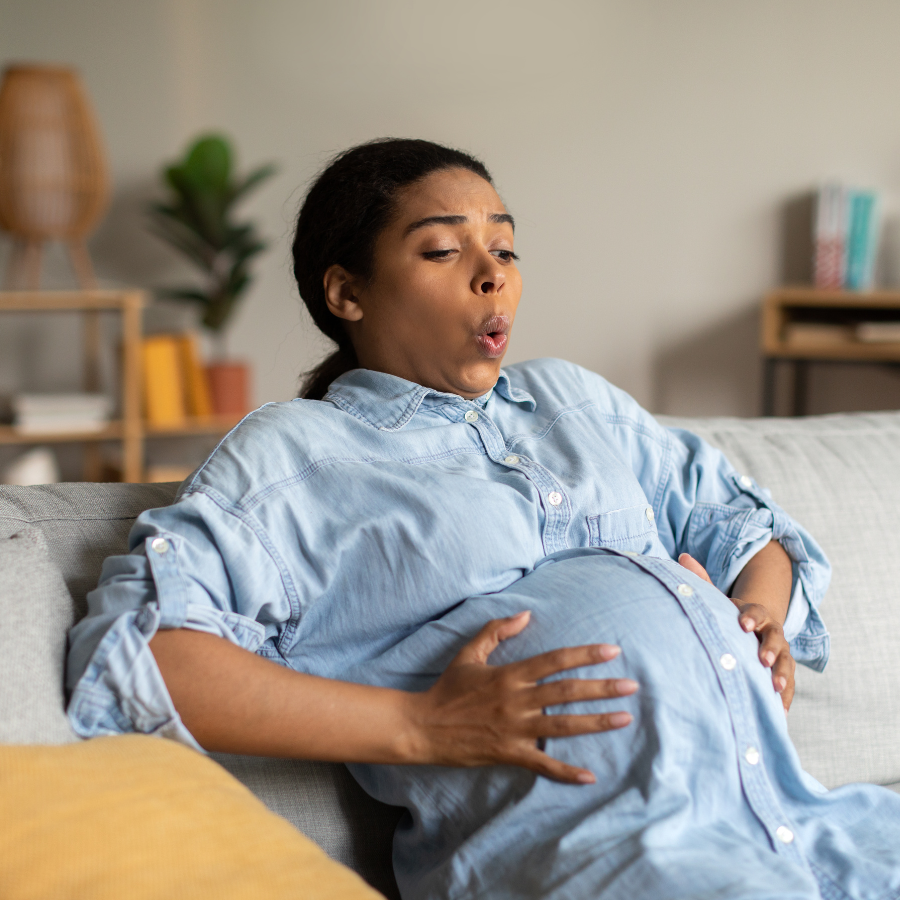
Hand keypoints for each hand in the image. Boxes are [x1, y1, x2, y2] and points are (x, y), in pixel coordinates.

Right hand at [405, 611, 637, 784]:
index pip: (555, 660)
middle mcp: (517, 699)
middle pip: (567, 691)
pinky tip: (590, 776)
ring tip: (623, 718)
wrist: (424, 726)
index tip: (612, 650)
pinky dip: (566, 772)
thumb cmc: (448, 689)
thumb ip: (496, 631)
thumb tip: (525, 614)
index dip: (585, 654)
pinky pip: (543, 764)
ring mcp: (515, 728)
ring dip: (596, 722)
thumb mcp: (469, 654)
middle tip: (632, 686)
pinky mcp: (509, 753)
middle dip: (602, 687)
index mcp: (510, 674)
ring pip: (563, 724)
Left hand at [678, 552, 795, 711]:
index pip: (756, 612)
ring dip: (782, 675)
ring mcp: (781, 653)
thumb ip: (702, 579)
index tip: (743, 624)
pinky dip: (785, 699)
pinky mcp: (784, 673)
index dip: (751, 617)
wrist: (755, 629)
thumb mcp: (718, 598)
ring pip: (786, 663)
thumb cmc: (731, 615)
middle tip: (761, 659)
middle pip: (776, 639)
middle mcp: (772, 633)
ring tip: (775, 688)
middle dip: (770, 648)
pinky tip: (780, 714)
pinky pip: (790, 686)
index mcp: (756, 614)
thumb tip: (681, 556)